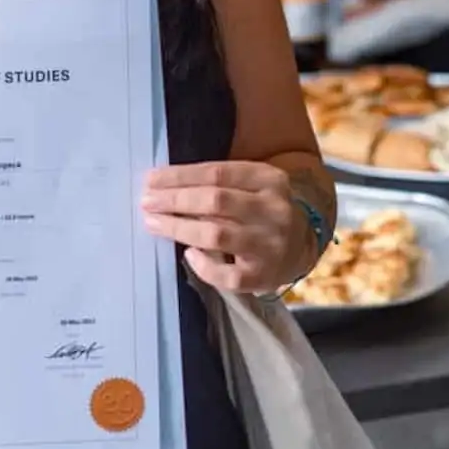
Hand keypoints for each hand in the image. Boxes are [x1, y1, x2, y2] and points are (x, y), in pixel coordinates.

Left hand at [142, 161, 307, 294]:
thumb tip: (163, 184)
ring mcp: (270, 245)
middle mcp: (274, 210)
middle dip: (175, 200)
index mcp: (269, 179)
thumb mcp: (252, 185)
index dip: (180, 176)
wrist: (302, 245)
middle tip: (146, 201)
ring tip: (154, 223)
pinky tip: (188, 254)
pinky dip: (203, 265)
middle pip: (216, 201)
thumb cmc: (261, 209)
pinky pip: (226, 274)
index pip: (217, 173)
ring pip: (217, 235)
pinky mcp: (263, 276)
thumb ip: (218, 183)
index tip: (151, 180)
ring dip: (179, 228)